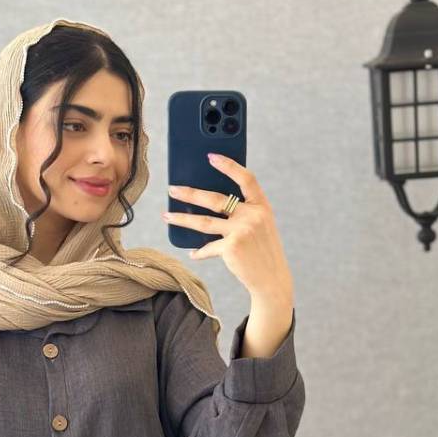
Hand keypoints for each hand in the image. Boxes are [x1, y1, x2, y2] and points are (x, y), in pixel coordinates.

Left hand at [163, 153, 293, 307]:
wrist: (271, 279)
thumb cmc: (261, 251)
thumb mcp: (259, 227)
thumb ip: (242, 213)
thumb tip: (206, 203)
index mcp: (262, 206)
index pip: (246, 179)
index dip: (229, 165)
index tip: (211, 156)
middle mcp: (253, 215)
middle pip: (215, 199)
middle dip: (190, 193)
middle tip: (172, 189)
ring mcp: (242, 230)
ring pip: (203, 222)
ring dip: (181, 219)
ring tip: (166, 216)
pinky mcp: (231, 247)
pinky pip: (207, 247)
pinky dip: (198, 251)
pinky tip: (192, 252)